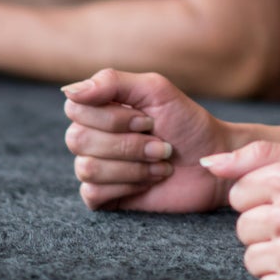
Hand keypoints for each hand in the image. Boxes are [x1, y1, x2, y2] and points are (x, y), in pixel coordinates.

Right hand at [62, 69, 237, 212]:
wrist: (211, 162)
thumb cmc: (186, 122)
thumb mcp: (155, 90)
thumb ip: (112, 82)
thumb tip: (67, 90)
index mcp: (101, 107)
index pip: (74, 108)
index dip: (111, 118)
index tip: (147, 120)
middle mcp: (92, 136)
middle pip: (76, 139)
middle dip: (126, 144)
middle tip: (160, 144)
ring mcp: (97, 167)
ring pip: (86, 168)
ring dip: (132, 166)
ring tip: (160, 162)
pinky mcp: (104, 196)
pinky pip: (92, 193)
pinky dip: (127, 185)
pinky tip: (149, 180)